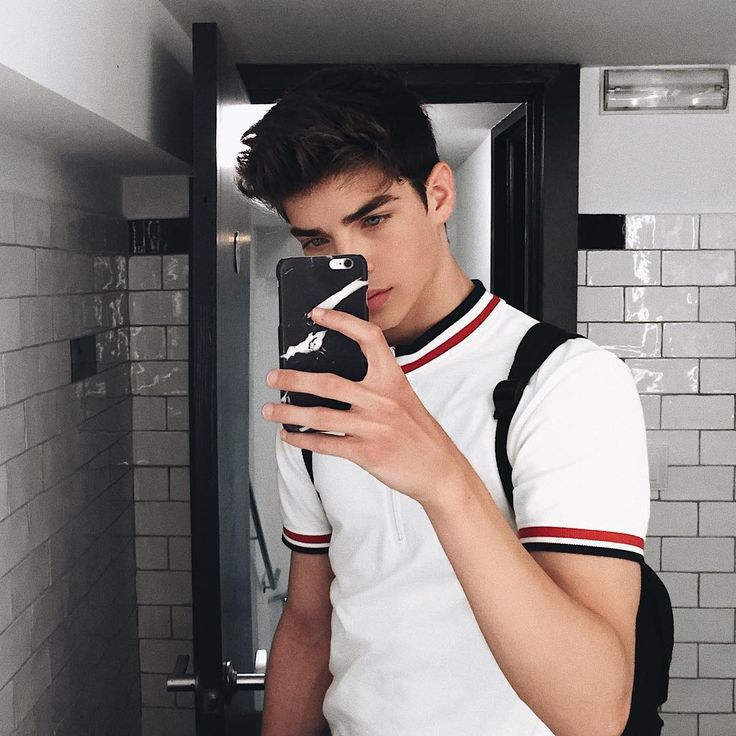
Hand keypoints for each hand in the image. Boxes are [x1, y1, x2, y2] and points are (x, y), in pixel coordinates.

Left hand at [262, 307, 470, 505]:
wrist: (440, 469)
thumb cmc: (420, 434)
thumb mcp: (404, 398)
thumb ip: (376, 386)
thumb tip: (335, 381)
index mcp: (393, 380)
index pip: (369, 339)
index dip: (342, 322)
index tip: (318, 315)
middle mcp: (381, 400)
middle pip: (329, 382)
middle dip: (294, 379)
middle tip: (274, 377)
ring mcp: (373, 427)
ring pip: (319, 416)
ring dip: (289, 413)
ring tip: (271, 410)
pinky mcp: (366, 453)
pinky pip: (326, 444)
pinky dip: (302, 440)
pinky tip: (290, 436)